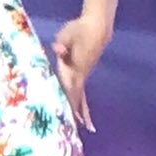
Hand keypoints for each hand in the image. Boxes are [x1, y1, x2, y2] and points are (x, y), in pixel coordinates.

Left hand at [53, 13, 109, 130]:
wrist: (97, 27)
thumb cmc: (79, 29)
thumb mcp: (67, 34)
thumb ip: (62, 43)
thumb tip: (58, 48)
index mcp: (75, 67)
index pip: (70, 87)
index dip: (69, 100)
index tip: (68, 113)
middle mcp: (80, 74)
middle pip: (78, 96)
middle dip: (78, 112)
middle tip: (81, 128)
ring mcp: (83, 73)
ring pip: (81, 95)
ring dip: (82, 111)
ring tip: (88, 127)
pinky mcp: (83, 72)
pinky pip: (82, 91)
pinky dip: (82, 103)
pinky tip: (82, 111)